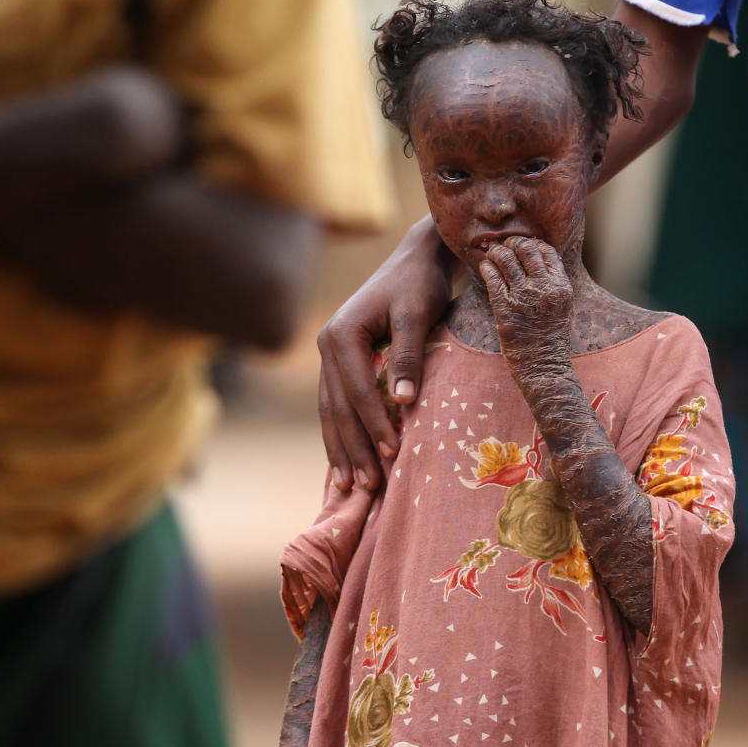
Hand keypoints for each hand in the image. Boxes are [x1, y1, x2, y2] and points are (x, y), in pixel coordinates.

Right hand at [318, 216, 454, 490]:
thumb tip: (403, 402)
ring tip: (351, 486)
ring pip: (331, 411)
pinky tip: (347, 462)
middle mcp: (328, 345)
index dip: (374, 425)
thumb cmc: (419, 284)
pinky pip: (336, 405)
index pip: (357, 390)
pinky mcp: (340, 363)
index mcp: (342, 334)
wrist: (414, 260)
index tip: (393, 454)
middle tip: (367, 486)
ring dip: (341, 450)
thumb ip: (408, 356)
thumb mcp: (418, 314)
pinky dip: (341, 435)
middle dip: (353, 449)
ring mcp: (329, 355)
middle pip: (338, 408)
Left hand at [480, 238, 572, 393]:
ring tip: (491, 255)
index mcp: (561, 286)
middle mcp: (544, 288)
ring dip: (496, 252)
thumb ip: (553, 284)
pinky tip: (485, 267)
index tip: (522, 247)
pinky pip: (492, 278)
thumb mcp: (562, 307)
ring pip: (506, 259)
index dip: (532, 244)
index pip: (546, 251)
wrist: (543, 366)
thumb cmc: (550, 338)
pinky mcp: (505, 309)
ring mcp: (523, 298)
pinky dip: (486, 267)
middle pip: (526, 249)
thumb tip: (540, 259)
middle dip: (512, 243)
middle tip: (504, 247)